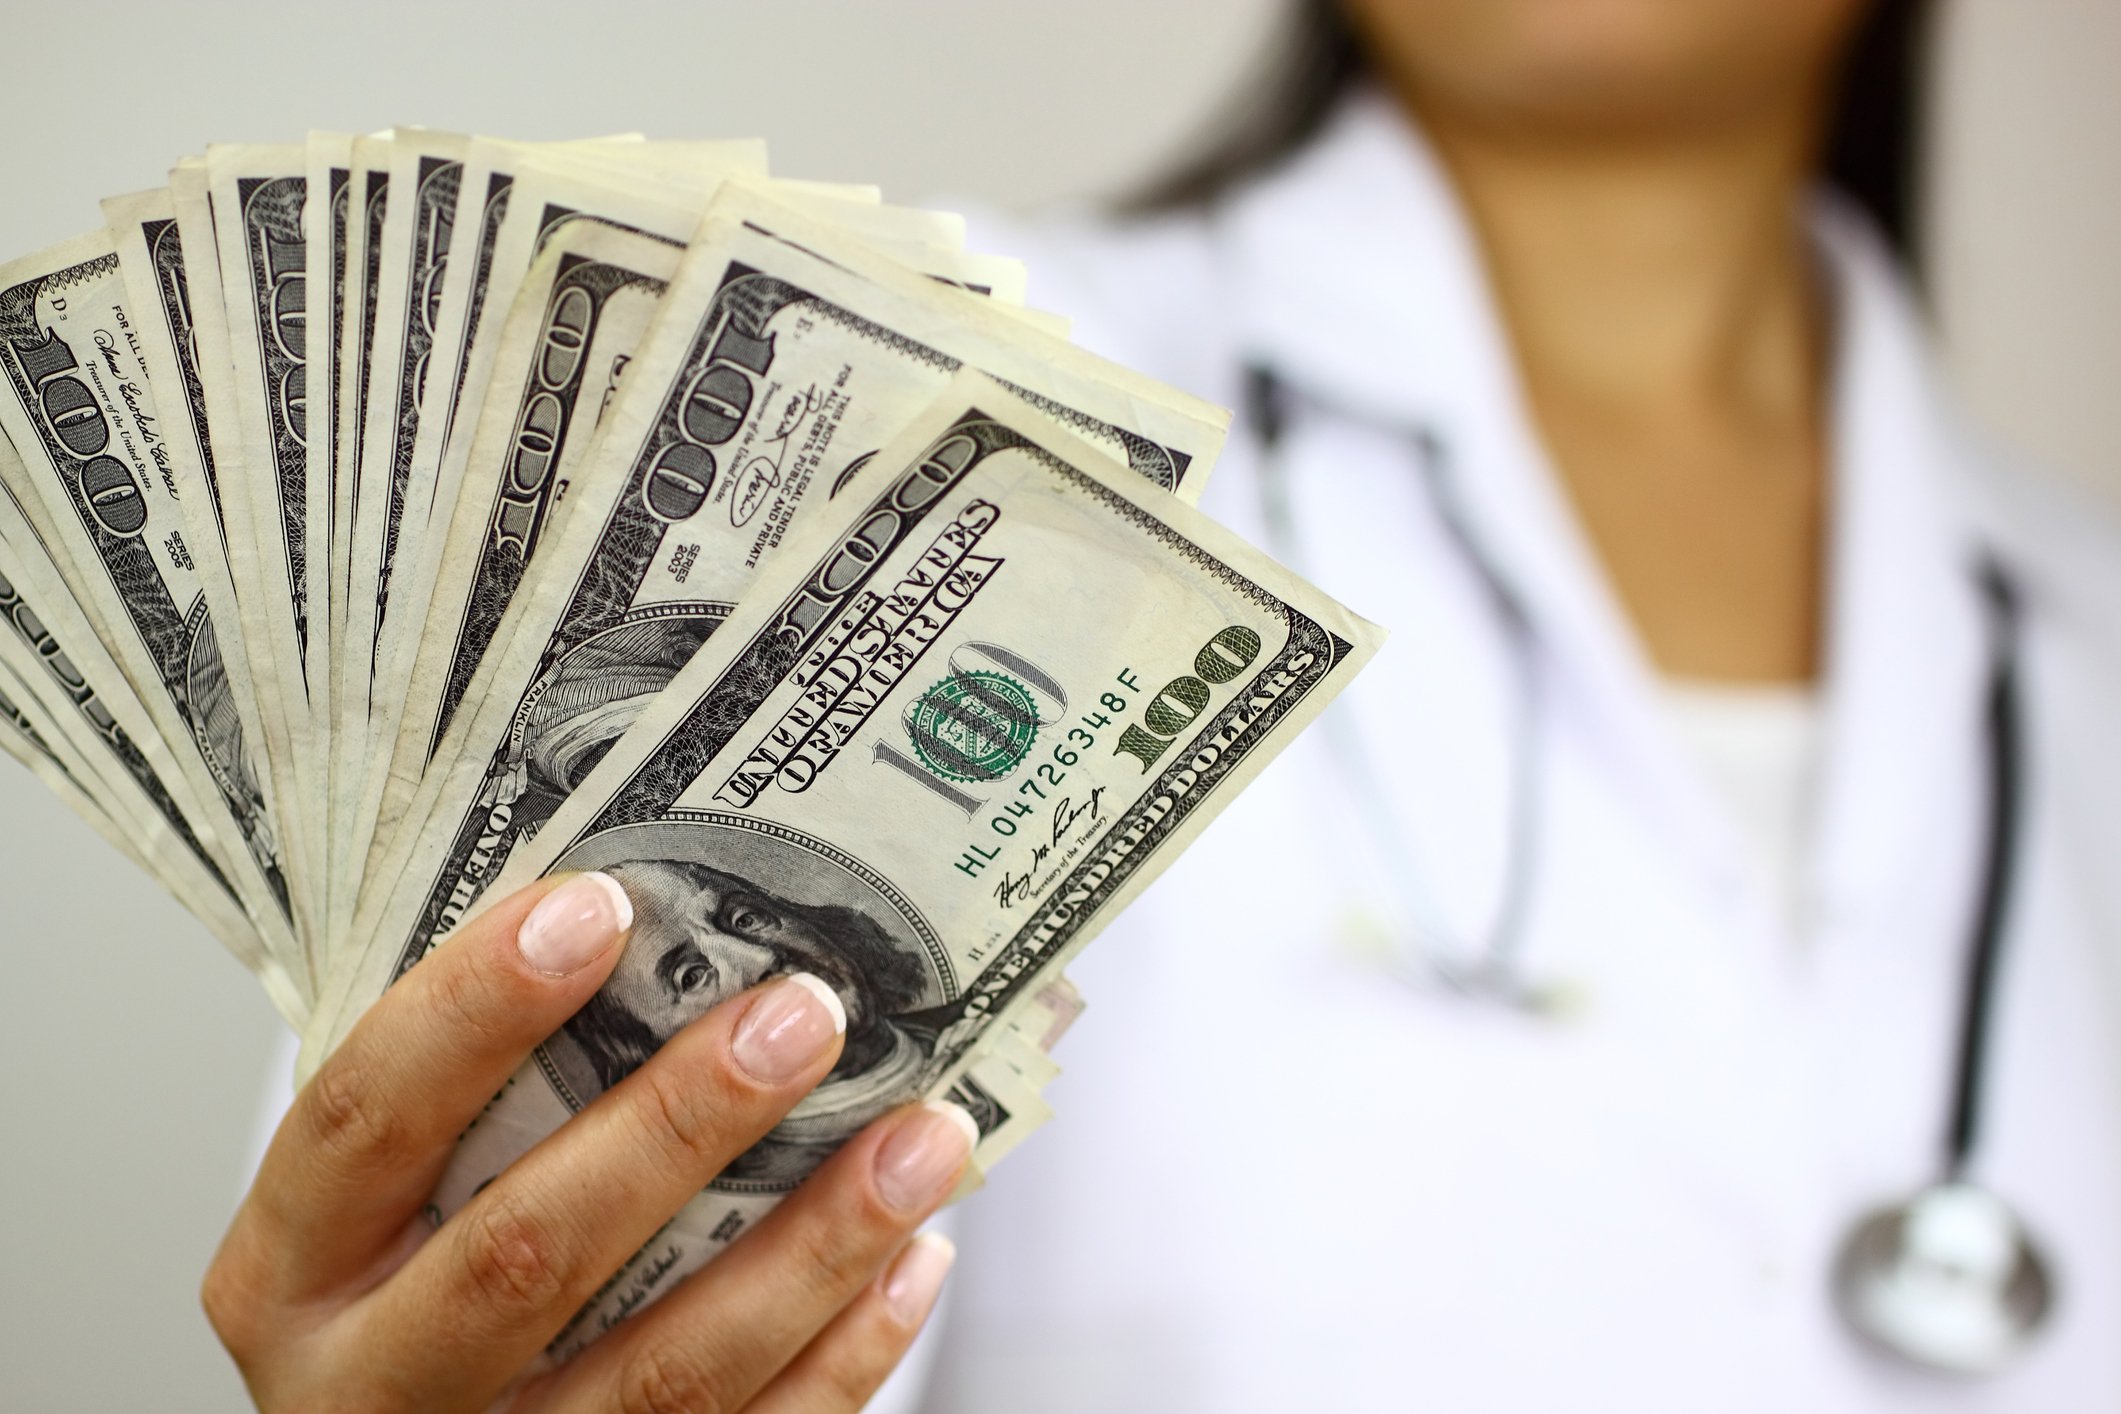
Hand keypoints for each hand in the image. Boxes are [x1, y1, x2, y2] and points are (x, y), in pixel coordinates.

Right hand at [206, 872, 971, 1411]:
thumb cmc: (423, 1274)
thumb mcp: (396, 1192)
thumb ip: (481, 1093)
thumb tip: (663, 928)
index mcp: (293, 1267)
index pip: (363, 1118)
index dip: (474, 1008)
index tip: (599, 908)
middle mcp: (371, 1383)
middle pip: (526, 1252)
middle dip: (677, 1124)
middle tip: (802, 1017)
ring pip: (666, 1372)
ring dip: (814, 1247)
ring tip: (922, 1137)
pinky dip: (844, 1356)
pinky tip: (911, 1259)